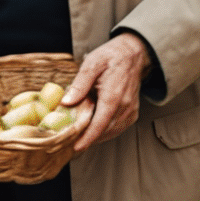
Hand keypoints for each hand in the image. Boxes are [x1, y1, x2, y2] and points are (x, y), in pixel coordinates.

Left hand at [63, 33, 150, 151]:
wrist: (133, 54)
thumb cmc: (111, 57)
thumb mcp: (91, 64)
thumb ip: (79, 85)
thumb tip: (66, 103)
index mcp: (113, 96)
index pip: (100, 124)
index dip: (88, 138)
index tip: (77, 147)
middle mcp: (125, 106)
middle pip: (106, 131)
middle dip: (89, 139)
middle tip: (71, 141)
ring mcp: (131, 110)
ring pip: (113, 131)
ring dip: (97, 136)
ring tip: (81, 136)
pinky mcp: (132, 111)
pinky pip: (119, 126)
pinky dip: (106, 131)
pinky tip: (95, 128)